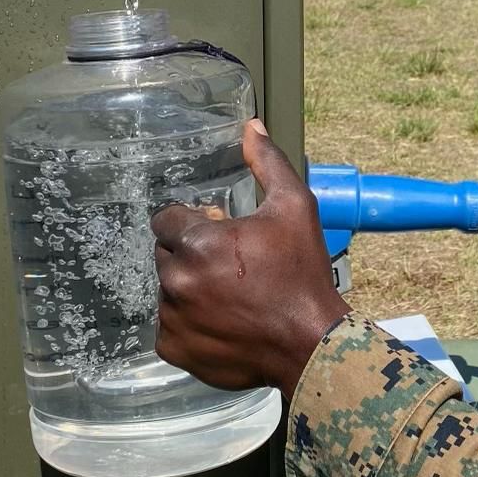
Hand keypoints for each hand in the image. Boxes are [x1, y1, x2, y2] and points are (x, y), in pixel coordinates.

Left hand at [153, 120, 347, 399]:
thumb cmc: (303, 273)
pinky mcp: (175, 349)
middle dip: (191, 255)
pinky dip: (189, 325)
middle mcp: (176, 279)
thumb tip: (251, 127)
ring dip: (190, 289)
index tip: (219, 233)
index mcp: (196, 242)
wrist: (311, 345)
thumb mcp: (294, 208)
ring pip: (169, 291)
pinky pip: (170, 328)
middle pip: (166, 255)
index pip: (167, 220)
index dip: (193, 224)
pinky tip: (222, 323)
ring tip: (229, 297)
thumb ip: (268, 164)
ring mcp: (172, 318)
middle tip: (231, 267)